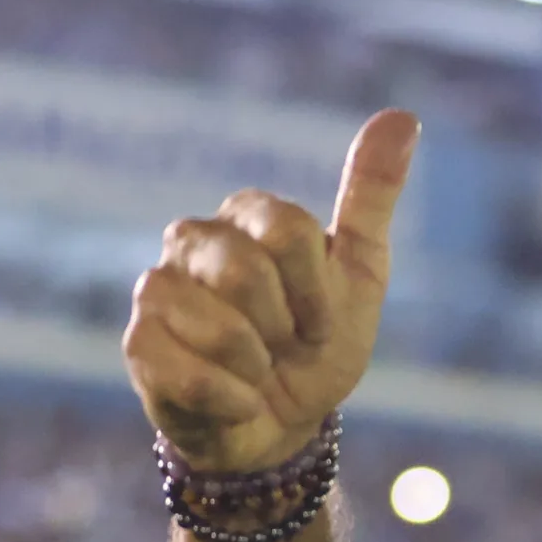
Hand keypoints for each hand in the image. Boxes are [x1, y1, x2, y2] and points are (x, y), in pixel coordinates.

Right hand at [124, 109, 419, 471]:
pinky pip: (192, 374)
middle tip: (286, 346)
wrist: (284, 424)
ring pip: (218, 326)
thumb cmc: (318, 347)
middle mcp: (192, 239)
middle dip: (285, 328)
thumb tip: (402, 116)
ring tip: (256, 372)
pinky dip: (233, 400)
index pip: (286, 228)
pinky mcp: (138, 344)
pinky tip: (234, 400)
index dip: (316, 292)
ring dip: (259, 367)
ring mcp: (158, 288)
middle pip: (245, 271)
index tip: (322, 319)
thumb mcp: (360, 275)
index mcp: (246, 215)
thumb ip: (371, 197)